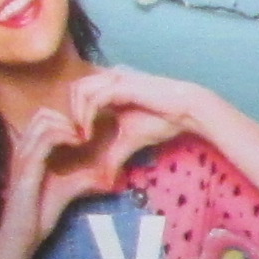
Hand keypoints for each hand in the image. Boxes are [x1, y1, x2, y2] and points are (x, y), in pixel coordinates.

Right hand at [5, 100, 117, 238]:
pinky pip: (45, 139)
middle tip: (86, 135)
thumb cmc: (42, 212)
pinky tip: (79, 144)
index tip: (86, 134)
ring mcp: (23, 155)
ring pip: (44, 121)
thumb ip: (81, 178)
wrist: (23, 232)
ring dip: (69, 126)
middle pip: (43, 114)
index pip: (43, 118)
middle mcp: (23, 149)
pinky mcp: (28, 167)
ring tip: (84, 139)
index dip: (67, 120)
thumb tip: (106, 177)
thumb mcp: (67, 189)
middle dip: (69, 118)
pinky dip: (65, 136)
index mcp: (29, 150)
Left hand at [59, 66, 212, 167]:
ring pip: (80, 90)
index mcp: (111, 87)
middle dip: (71, 113)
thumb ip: (114, 154)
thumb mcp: (131, 140)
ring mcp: (116, 78)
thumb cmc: (164, 120)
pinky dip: (87, 116)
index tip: (82, 139)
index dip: (75, 115)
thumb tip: (105, 180)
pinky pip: (94, 98)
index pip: (80, 93)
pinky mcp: (122, 84)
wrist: (188, 111)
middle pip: (74, 88)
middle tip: (78, 136)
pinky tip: (90, 131)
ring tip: (84, 134)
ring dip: (77, 114)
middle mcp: (110, 78)